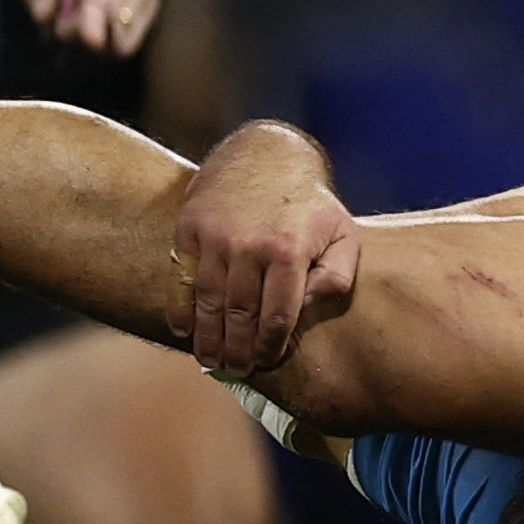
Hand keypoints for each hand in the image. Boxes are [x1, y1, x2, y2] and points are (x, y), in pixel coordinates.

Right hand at [172, 121, 358, 373]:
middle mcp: (249, 246)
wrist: (265, 153)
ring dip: (208, 337)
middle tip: (239, 369)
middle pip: (239, 315)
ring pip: (208, 301)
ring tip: (211, 361)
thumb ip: (337, 274)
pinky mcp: (190, 228)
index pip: (277, 315)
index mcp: (289, 251)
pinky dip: (181, 308)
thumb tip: (308, 306)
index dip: (271, 345)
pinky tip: (184, 331)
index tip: (268, 361)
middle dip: (239, 349)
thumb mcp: (342, 232)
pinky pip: (182, 278)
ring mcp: (215, 238)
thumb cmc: (309, 203)